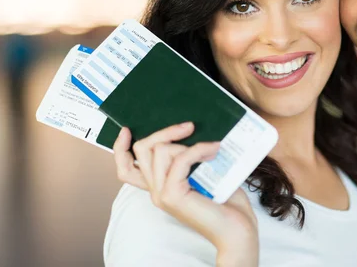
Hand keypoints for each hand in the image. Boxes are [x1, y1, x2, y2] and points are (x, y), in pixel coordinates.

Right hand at [113, 123, 258, 266]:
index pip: (126, 168)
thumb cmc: (225, 201)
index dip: (120, 147)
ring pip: (160, 150)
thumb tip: (190, 130)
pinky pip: (181, 159)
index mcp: (159, 186)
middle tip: (189, 127)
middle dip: (165, 131)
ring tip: (211, 147)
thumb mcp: (202, 173)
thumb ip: (189, 157)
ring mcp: (161, 193)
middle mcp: (155, 190)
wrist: (237, 228)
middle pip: (142, 150)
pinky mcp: (172, 194)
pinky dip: (198, 150)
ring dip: (187, 142)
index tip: (128, 129)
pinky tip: (213, 150)